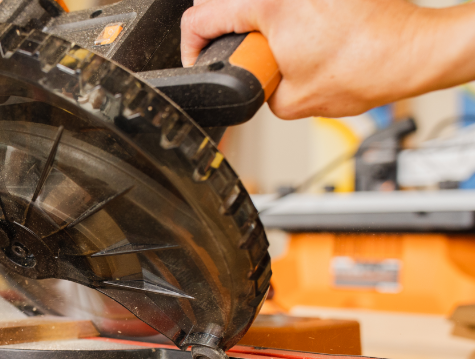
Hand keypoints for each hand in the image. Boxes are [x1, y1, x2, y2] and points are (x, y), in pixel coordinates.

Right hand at [180, 0, 474, 118]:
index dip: (190, 50)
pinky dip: (285, 20)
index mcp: (265, 7)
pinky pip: (284, 4)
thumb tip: (252, 85)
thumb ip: (257, 91)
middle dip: (223, 33)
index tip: (200, 63)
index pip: (198, 19)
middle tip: (242, 59)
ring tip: (278, 50)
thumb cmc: (367, 67)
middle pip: (222, 2)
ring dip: (255, 24)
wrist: (413, 52)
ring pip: (255, 3)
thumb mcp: (292, 102)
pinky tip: (305, 39)